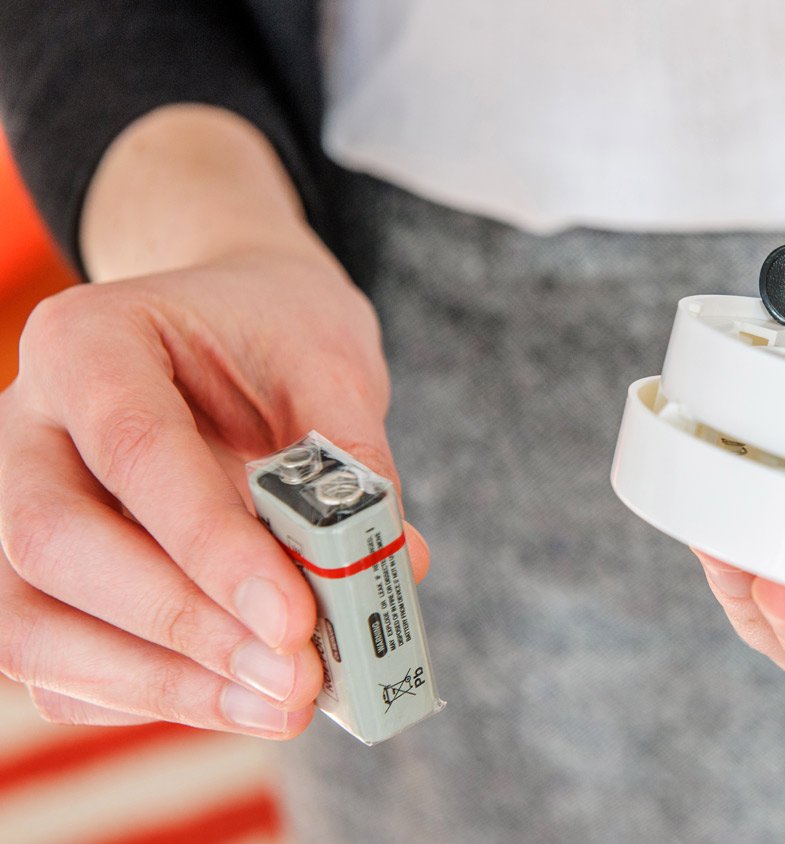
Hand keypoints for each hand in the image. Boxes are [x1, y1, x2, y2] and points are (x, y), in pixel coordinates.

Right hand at [0, 245, 429, 736]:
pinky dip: (149, 696)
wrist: (234, 329)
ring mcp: (13, 507)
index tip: (292, 617)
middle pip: (55, 545)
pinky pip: (56, 667)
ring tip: (282, 704)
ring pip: (30, 625)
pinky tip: (242, 701)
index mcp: (88, 342)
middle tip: (294, 674)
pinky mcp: (32, 581)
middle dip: (182, 627)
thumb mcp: (330, 364)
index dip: (210, 544)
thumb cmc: (277, 338)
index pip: (133, 448)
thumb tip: (397, 563)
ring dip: (161, 684)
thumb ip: (354, 461)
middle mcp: (26, 426)